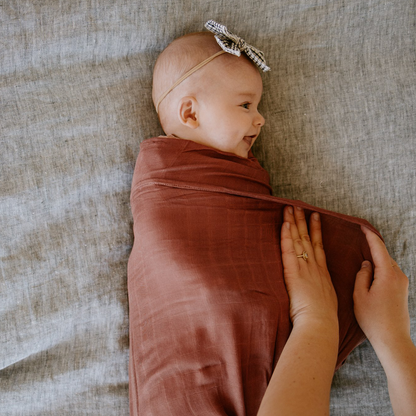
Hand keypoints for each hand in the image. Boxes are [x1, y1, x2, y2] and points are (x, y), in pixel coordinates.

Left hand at [281, 206, 337, 328]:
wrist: (320, 324)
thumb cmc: (322, 319)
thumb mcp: (326, 300)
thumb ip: (321, 291)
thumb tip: (317, 291)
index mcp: (322, 273)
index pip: (318, 246)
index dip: (316, 230)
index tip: (315, 217)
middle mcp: (314, 267)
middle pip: (308, 238)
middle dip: (303, 221)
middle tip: (300, 206)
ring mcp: (304, 268)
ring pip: (299, 240)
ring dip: (294, 222)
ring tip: (291, 208)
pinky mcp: (293, 272)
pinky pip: (289, 250)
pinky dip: (287, 236)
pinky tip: (285, 223)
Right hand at [353, 226, 409, 348]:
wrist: (392, 340)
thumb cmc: (373, 318)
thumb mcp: (359, 295)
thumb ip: (361, 275)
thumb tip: (366, 264)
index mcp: (388, 274)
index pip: (378, 248)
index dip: (369, 236)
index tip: (362, 226)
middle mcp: (399, 275)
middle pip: (384, 255)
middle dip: (372, 247)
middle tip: (358, 240)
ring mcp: (403, 283)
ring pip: (387, 264)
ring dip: (376, 259)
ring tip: (362, 256)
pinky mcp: (402, 290)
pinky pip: (390, 272)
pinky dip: (380, 268)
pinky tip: (371, 272)